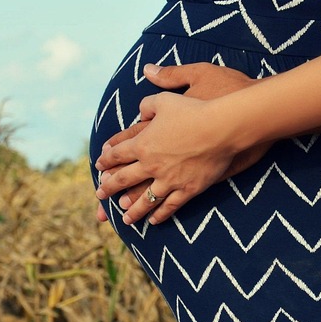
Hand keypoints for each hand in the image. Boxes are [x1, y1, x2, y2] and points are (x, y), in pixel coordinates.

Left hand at [95, 91, 243, 224]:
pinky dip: (160, 214)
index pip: (117, 154)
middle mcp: (151, 165)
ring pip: (144, 200)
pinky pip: (170, 206)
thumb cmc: (193, 111)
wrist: (221, 128)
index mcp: (143, 143)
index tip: (99, 166)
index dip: (106, 160)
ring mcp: (169, 180)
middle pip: (124, 179)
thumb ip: (147, 105)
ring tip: (124, 219)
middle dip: (109, 188)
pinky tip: (154, 220)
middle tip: (100, 195)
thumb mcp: (165, 100)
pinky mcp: (188, 189)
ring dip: (132, 210)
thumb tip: (140, 111)